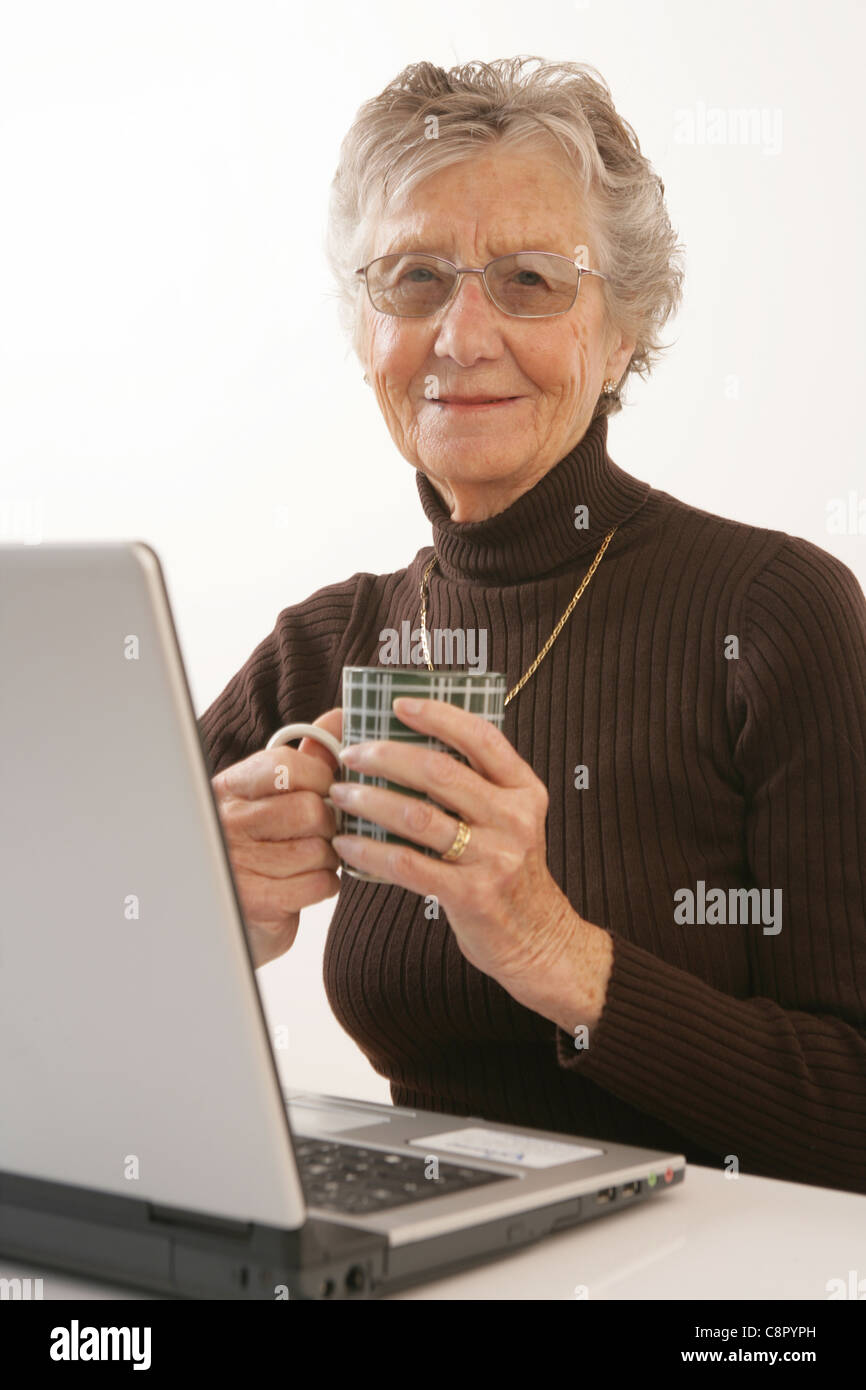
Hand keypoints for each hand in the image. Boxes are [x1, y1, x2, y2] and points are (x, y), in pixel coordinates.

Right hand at [211, 709, 342, 967]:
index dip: (321, 777)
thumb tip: (341, 717)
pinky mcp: (255, 901)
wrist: (232, 909)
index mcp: (232, 786)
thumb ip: (310, 755)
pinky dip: (322, 884)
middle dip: (329, 824)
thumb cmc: (263, 843)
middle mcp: (228, 821)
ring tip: (308, 858)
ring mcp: (238, 862)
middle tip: (320, 832)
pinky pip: (318, 884)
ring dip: (327, 857)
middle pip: (311, 810)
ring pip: (320, 850)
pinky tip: (303, 881)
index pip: (287, 766)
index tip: (326, 789)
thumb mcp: (277, 793)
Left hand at [329, 697, 610, 1026]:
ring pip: (417, 815)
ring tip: (340, 795)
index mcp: (525, 790)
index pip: (481, 737)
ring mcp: (495, 857)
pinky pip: (408, 865)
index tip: (398, 704)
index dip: (437, 715)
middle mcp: (514, 818)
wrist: (538, 939)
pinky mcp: (471, 895)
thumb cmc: (512, 874)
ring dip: (369, 801)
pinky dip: (370, 852)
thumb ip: (478, 786)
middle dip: (386, 756)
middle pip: (438, 771)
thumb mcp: (512, 820)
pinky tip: (347, 846)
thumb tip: (412, 746)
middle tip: (352, 754)